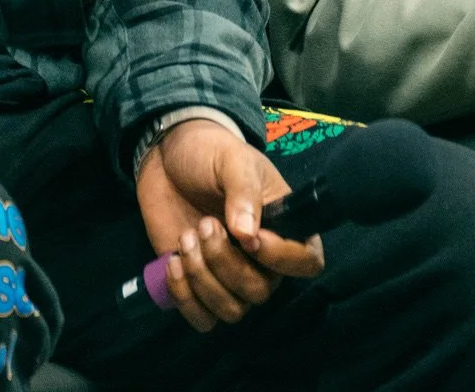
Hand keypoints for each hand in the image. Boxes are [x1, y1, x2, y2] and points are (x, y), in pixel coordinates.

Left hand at [135, 119, 323, 332]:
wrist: (169, 158)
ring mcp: (231, 277)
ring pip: (232, 309)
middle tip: (204, 224)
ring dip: (203, 279)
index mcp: (286, 226)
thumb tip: (248, 235)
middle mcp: (265, 260)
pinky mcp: (198, 287)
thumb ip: (243, 192)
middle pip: (260, 291)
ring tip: (186, 239)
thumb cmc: (211, 155)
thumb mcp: (232, 161)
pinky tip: (172, 262)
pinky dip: (186, 298)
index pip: (306, 262)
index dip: (280, 258)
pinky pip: (202, 319)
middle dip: (226, 262)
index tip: (250, 237)